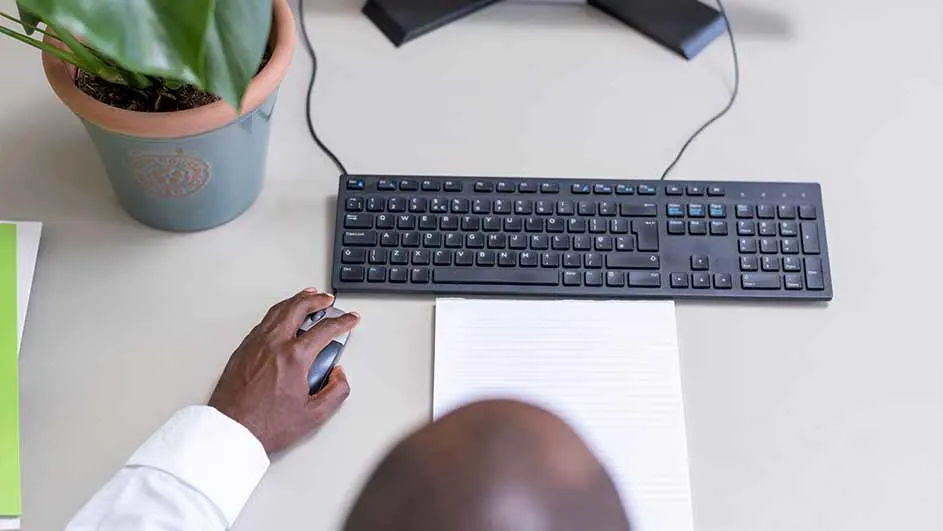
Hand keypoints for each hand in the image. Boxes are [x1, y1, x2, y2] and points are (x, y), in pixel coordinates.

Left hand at [209, 289, 359, 453]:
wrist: (230, 430)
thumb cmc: (264, 424)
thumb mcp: (313, 415)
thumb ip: (335, 392)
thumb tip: (339, 375)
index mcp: (294, 357)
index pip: (326, 330)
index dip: (343, 322)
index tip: (350, 320)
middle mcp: (274, 343)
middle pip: (299, 308)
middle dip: (317, 300)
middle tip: (327, 299)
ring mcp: (256, 343)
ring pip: (279, 310)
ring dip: (296, 300)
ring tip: (306, 297)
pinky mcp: (243, 349)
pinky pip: (264, 320)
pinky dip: (278, 311)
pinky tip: (282, 315)